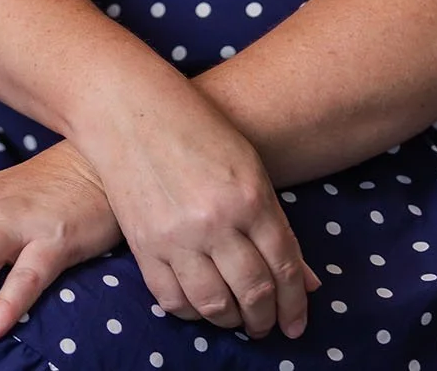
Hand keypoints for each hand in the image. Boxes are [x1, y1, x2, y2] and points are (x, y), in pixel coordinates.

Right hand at [85, 85, 320, 341]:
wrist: (129, 109)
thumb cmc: (196, 127)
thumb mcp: (247, 164)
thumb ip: (275, 222)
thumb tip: (306, 281)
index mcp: (249, 195)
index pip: (283, 265)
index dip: (294, 302)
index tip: (296, 323)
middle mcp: (216, 221)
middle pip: (252, 291)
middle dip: (265, 318)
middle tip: (268, 326)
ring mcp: (177, 237)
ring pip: (213, 305)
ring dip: (231, 321)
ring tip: (237, 319)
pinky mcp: (143, 246)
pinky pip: (171, 299)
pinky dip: (191, 313)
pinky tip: (201, 308)